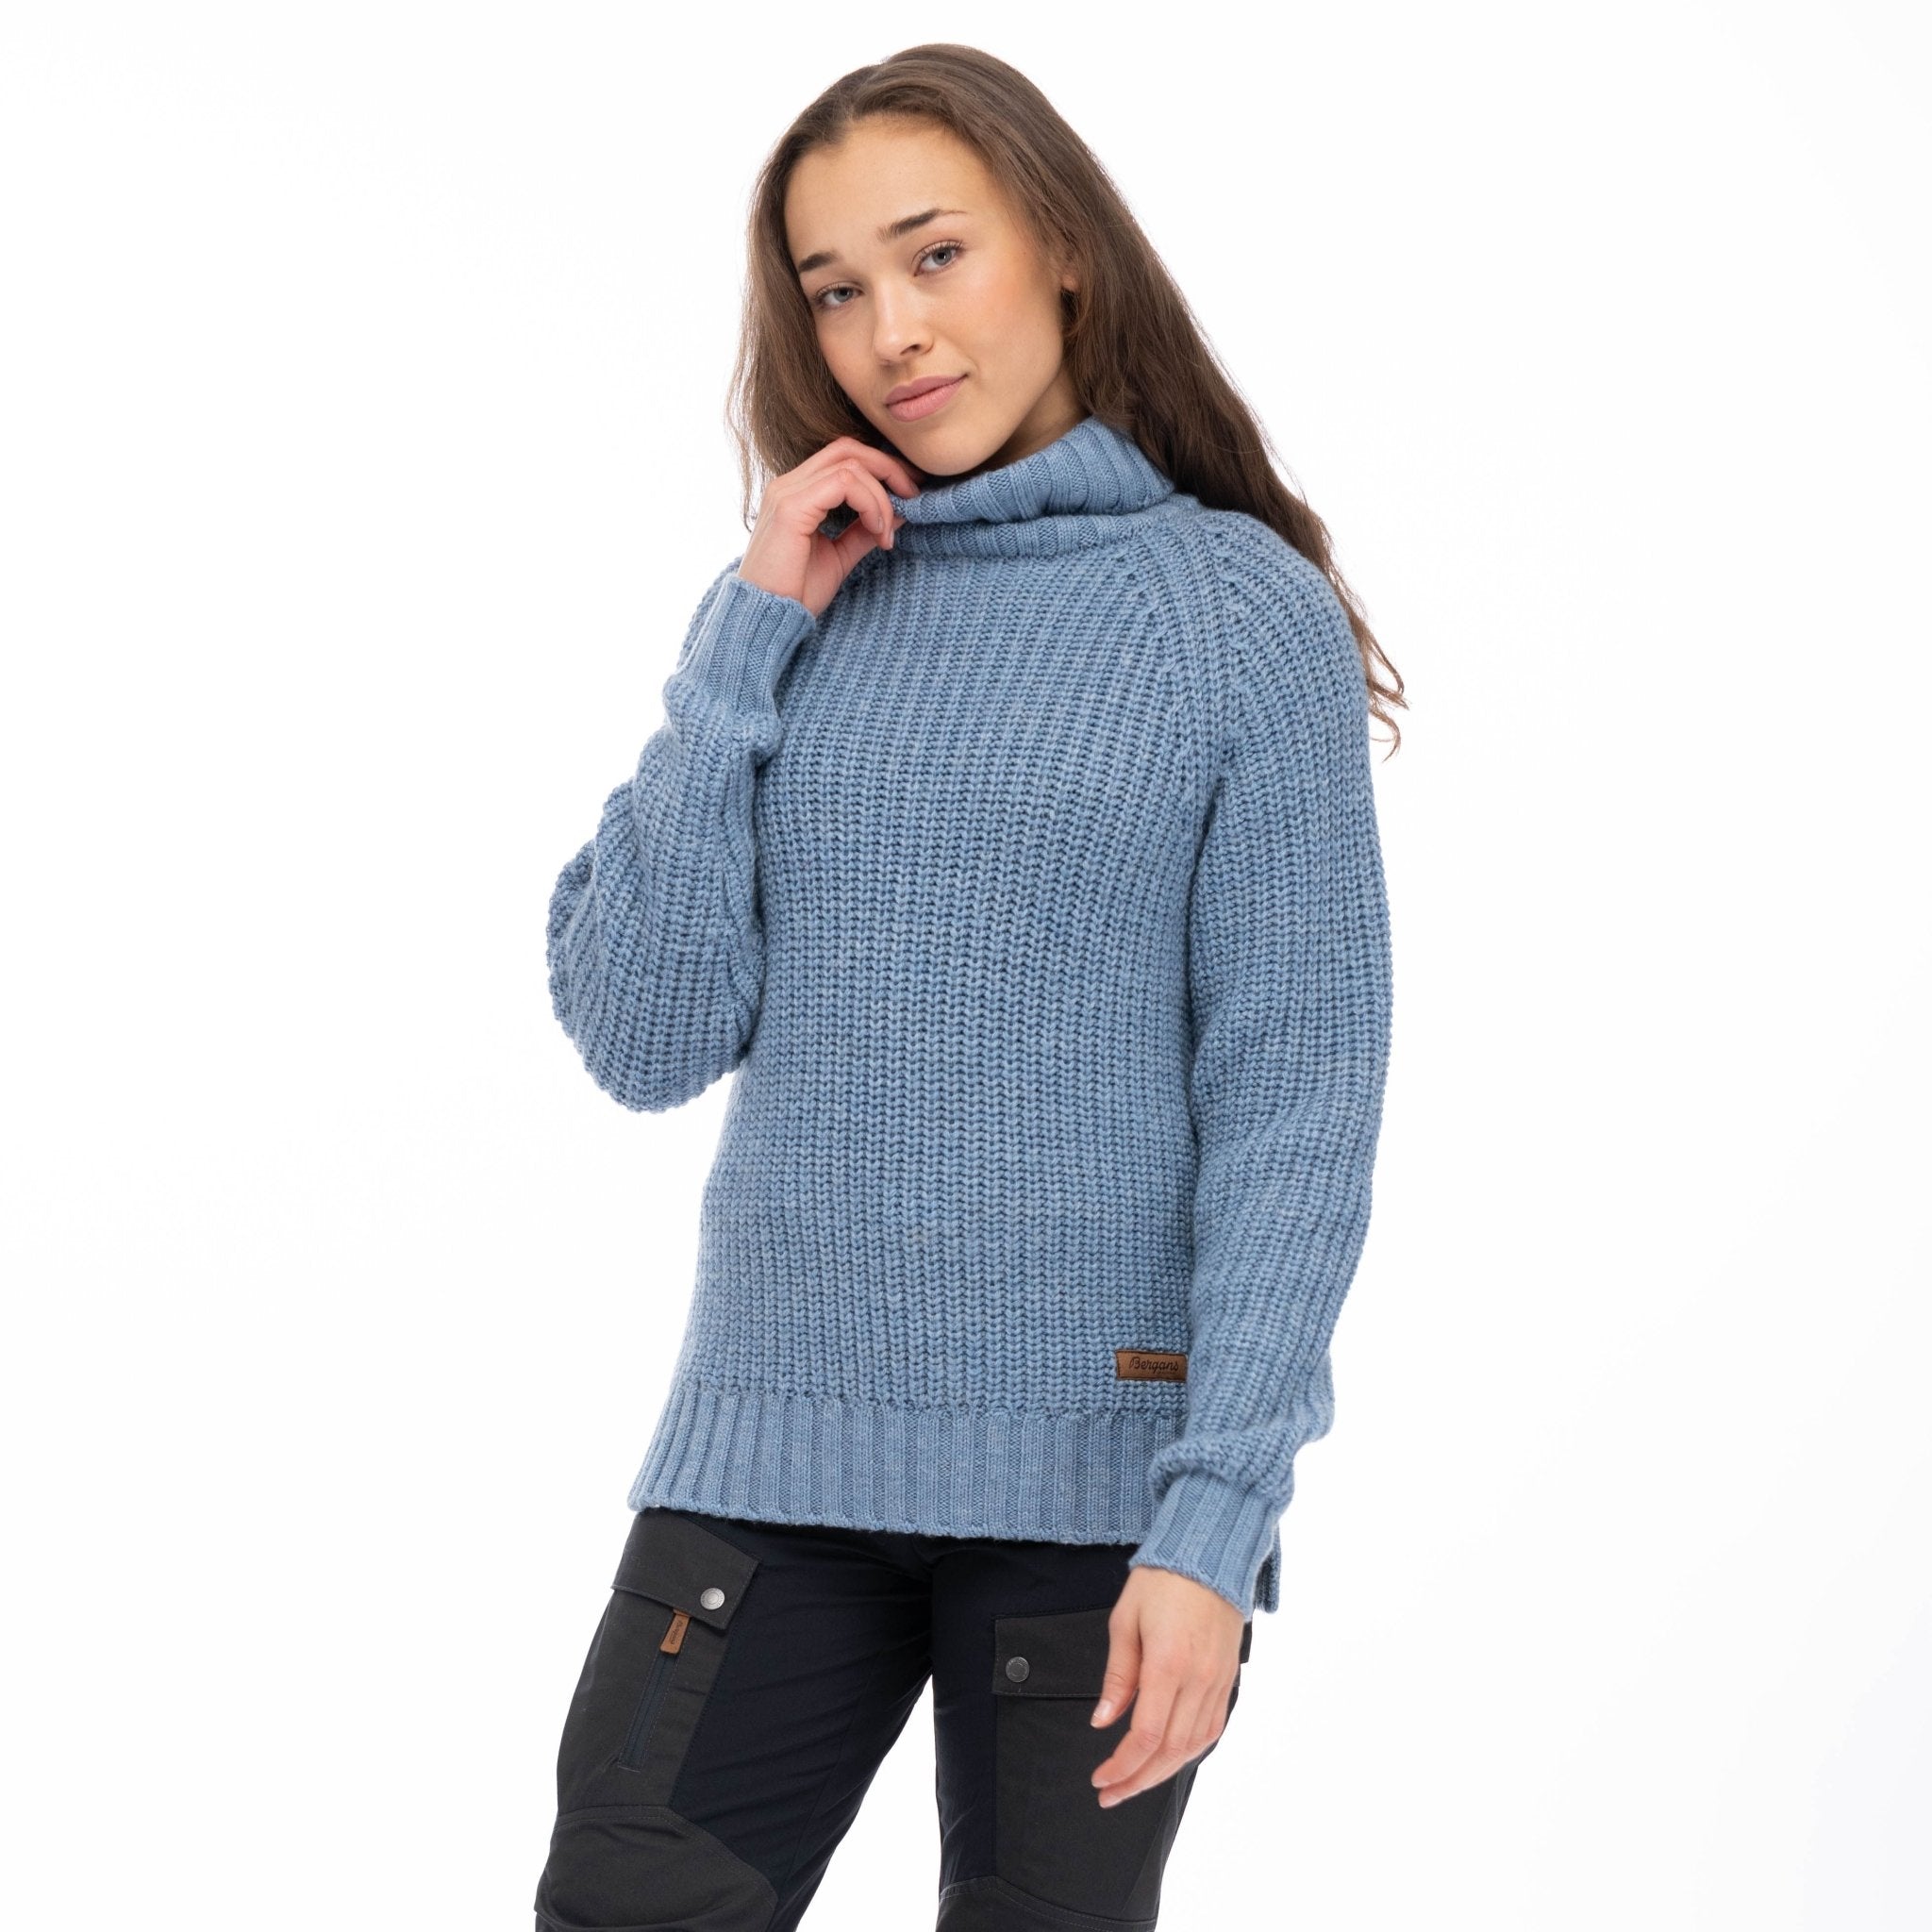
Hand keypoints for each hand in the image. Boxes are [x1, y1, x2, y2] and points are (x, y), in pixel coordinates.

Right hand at [736, 435, 920, 617]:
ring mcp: (787, 492)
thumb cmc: (795, 592)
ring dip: (881, 496)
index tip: (909, 494)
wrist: (765, 618)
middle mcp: (788, 484)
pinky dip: (870, 503)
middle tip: (914, 497)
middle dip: (889, 469)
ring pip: (850, 465)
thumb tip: (900, 512)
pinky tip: (877, 530)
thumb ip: (864, 531)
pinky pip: (843, 484)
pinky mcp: (790, 508)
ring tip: (887, 532)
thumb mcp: (839, 556)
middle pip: (848, 449)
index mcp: (797, 492)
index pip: (843, 457)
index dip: (881, 468)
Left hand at [1089, 1564, 1244, 1807]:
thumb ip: (1117, 1677)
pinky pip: (1212, 1728)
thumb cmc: (1162, 1581)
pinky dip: (1189, 1751)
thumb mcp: (1125, 1621)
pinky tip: (1169, 1758)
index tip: (1100, 1778)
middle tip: (1110, 1793)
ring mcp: (1219, 1681)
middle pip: (1171, 1751)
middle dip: (1138, 1780)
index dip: (1122, 1765)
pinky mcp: (1229, 1679)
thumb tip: (1103, 1722)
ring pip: (1194, 1746)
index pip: (1147, 1735)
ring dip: (1163, 1772)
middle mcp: (1199, 1678)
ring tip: (1135, 1782)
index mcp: (1169, 1663)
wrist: (1208, 1554)